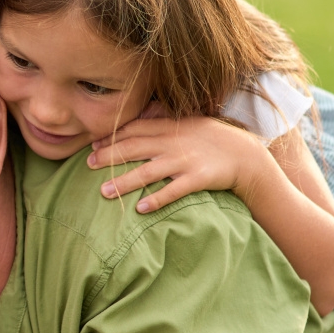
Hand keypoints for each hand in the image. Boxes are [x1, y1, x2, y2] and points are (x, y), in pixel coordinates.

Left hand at [86, 115, 270, 213]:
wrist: (245, 155)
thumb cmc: (211, 140)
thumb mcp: (187, 125)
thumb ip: (162, 124)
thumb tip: (134, 124)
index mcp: (170, 128)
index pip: (134, 130)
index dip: (112, 138)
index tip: (92, 146)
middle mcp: (174, 143)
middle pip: (135, 148)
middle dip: (110, 156)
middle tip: (88, 165)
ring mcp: (186, 161)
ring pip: (149, 171)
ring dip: (125, 182)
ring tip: (104, 193)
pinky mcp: (198, 178)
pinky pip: (174, 190)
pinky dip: (157, 199)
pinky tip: (140, 208)